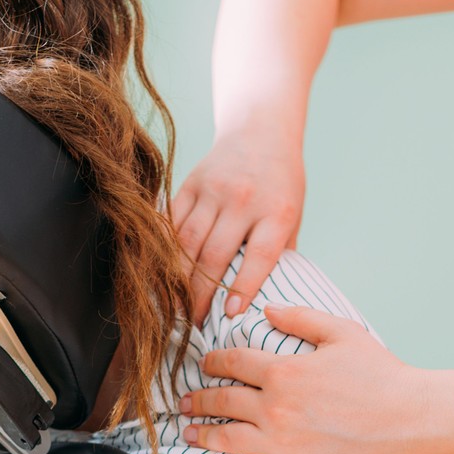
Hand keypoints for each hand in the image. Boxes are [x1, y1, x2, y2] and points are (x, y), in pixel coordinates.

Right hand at [170, 124, 303, 317]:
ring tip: (174, 305)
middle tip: (194, 323)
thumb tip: (267, 301)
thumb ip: (280, 253)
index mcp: (277, 211)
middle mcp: (244, 200)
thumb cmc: (281, 185)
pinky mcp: (191, 183)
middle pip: (216, 255)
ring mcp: (214, 190)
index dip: (243, 288)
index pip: (259, 257)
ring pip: (188, 241)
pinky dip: (164, 249)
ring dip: (178, 278)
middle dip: (202, 294)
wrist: (260, 131)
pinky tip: (160, 272)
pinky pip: (172, 221)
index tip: (229, 315)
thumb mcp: (293, 216)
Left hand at [177, 304, 430, 453]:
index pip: (233, 363)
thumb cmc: (381, 375)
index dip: (213, 361)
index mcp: (283, 371)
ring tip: (188, 432)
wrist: (410, 419)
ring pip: (227, 438)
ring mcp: (282, 444)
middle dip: (197, 399)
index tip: (205, 364)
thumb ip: (300, 318)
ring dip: (202, 434)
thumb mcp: (341, 332)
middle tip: (183, 401)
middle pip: (222, 401)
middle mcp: (275, 408)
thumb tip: (265, 310)